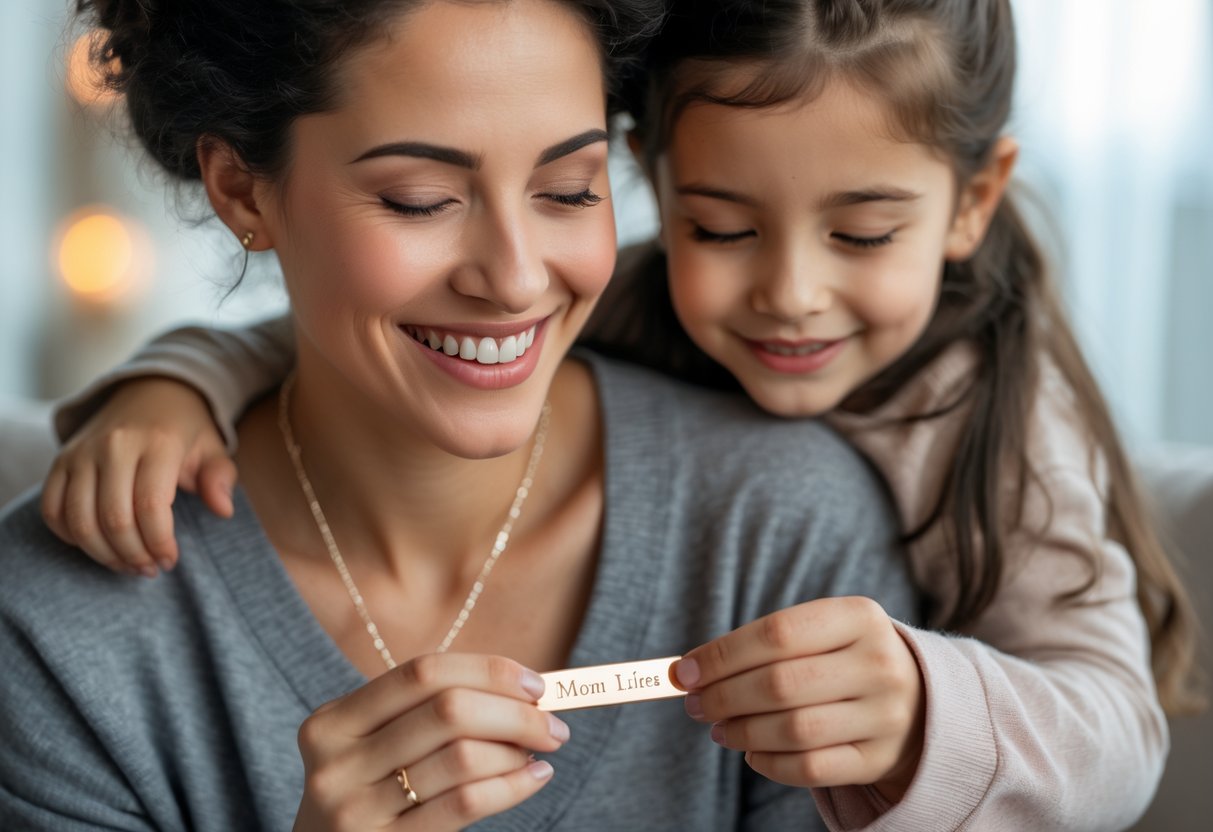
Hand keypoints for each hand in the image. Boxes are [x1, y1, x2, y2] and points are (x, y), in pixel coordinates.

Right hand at [41, 377, 236, 575]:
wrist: (149, 392)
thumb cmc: (186, 431)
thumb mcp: (214, 449)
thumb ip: (220, 479)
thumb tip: (224, 510)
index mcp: (158, 442)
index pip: (151, 507)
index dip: (159, 543)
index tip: (170, 561)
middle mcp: (114, 445)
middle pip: (114, 519)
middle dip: (133, 555)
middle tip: (150, 568)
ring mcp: (82, 452)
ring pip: (80, 520)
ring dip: (103, 554)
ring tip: (127, 564)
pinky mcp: (61, 460)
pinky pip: (52, 509)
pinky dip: (70, 536)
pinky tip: (97, 545)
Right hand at [293, 653, 565, 830]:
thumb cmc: (371, 796)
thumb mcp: (376, 749)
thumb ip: (430, 714)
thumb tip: (523, 689)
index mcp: (333, 722)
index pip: (424, 673)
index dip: (487, 671)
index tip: (535, 684)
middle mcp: (337, 762)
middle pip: (448, 711)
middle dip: (515, 713)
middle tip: (552, 724)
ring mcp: (355, 809)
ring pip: (462, 758)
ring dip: (516, 751)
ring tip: (539, 753)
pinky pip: (464, 804)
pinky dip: (511, 786)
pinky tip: (534, 778)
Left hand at [673, 596, 924, 801]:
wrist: (920, 698)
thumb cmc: (844, 657)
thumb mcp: (820, 631)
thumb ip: (761, 645)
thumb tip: (689, 671)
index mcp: (861, 617)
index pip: (777, 634)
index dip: (722, 655)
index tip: (685, 671)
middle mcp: (879, 665)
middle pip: (781, 684)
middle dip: (724, 696)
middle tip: (695, 704)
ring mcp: (884, 716)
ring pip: (794, 730)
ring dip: (742, 733)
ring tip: (719, 729)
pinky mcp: (878, 759)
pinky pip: (811, 769)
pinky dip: (770, 764)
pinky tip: (751, 753)